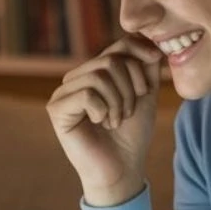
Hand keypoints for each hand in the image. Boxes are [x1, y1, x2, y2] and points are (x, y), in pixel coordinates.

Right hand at [47, 36, 163, 206]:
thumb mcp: (145, 94)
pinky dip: (103, 110)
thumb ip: (147, 66)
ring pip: (99, 75)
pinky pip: (87, 93)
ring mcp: (64, 92)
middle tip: (130, 110)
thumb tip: (152, 40)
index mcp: (95, 71)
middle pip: (110, 60)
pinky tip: (102, 123)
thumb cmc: (132, 134)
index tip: (155, 61)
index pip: (117, 46)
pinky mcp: (56, 109)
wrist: (122, 169)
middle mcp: (76, 78)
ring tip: (117, 120)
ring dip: (118, 101)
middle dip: (130, 86)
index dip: (138, 52)